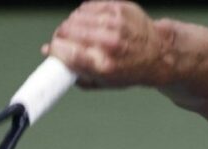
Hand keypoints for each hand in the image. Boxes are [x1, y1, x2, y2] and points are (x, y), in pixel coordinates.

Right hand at [41, 1, 168, 87]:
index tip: (53, 50)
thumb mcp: (104, 82)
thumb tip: (49, 55)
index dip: (54, 50)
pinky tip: (90, 23)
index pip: (65, 52)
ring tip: (79, 33)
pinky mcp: (118, 8)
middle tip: (64, 41)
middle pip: (66, 31)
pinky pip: (87, 7)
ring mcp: (114, 23)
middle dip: (60, 36)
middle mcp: (109, 43)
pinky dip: (84, 15)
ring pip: (75, 17)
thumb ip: (75, 72)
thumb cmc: (130, 70)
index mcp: (104, 65)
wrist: (158, 54)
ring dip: (71, 25)